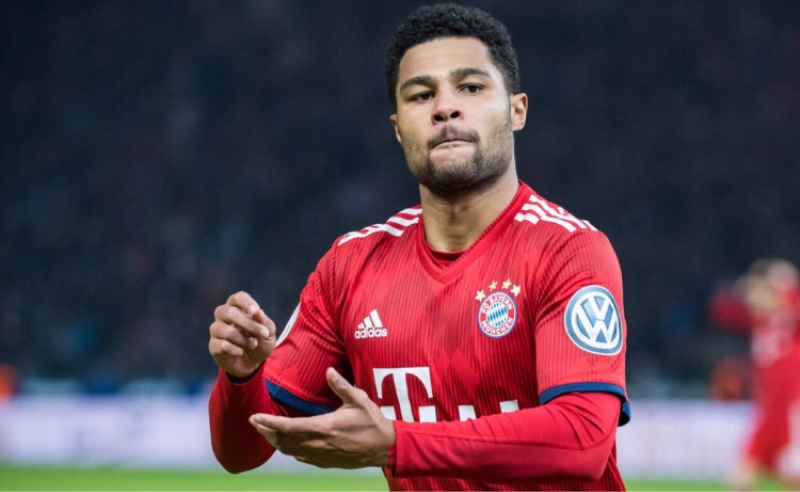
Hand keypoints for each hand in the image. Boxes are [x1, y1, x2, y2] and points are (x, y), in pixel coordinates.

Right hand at [209, 291, 276, 378]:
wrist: (253, 362)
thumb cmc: (260, 341)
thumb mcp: (268, 332)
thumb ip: (264, 322)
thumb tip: (258, 312)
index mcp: (237, 307)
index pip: (237, 298)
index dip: (246, 303)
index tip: (256, 311)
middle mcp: (223, 315)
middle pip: (228, 312)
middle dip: (247, 323)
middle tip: (263, 333)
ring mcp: (217, 330)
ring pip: (225, 330)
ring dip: (243, 339)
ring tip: (253, 344)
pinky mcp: (213, 345)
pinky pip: (221, 345)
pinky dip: (234, 349)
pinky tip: (241, 352)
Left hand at [249, 367, 395, 468]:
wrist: (384, 447)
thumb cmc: (372, 422)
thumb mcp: (358, 400)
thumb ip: (341, 385)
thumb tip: (329, 371)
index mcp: (323, 427)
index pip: (289, 426)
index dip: (269, 422)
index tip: (256, 417)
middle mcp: (318, 444)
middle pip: (284, 440)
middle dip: (266, 431)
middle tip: (255, 423)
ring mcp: (321, 455)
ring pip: (290, 451)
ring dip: (275, 441)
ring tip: (265, 432)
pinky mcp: (325, 462)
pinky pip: (301, 457)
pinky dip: (289, 450)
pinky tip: (286, 445)